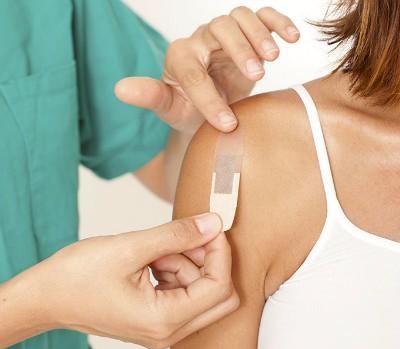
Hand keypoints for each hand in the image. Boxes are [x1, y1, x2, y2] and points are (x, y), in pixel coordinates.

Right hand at [26, 214, 237, 348]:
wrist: (45, 296)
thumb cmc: (76, 276)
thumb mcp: (130, 247)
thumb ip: (177, 235)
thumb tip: (213, 223)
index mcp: (163, 320)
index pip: (218, 287)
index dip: (219, 252)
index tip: (210, 225)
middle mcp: (168, 332)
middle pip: (218, 295)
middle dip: (208, 260)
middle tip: (185, 236)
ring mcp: (162, 327)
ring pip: (202, 290)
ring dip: (187, 262)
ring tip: (154, 250)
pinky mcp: (156, 318)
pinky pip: (184, 292)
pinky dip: (176, 270)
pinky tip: (152, 259)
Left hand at [115, 6, 299, 133]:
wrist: (211, 108)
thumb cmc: (189, 110)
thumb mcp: (170, 109)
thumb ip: (150, 97)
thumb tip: (119, 90)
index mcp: (179, 58)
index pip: (193, 71)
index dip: (208, 96)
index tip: (227, 123)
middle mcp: (201, 41)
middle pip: (219, 29)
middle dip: (238, 50)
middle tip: (255, 75)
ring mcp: (225, 37)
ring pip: (240, 17)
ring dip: (258, 35)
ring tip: (271, 59)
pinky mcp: (246, 37)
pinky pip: (262, 17)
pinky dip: (277, 22)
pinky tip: (291, 38)